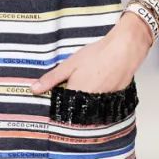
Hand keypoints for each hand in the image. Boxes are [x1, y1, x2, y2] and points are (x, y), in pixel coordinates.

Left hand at [28, 15, 151, 96]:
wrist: (124, 49)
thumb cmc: (98, 55)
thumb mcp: (69, 64)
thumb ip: (51, 78)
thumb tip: (34, 89)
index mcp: (75, 95)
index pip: (62, 107)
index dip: (59, 102)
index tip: (59, 97)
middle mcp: (89, 102)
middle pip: (76, 108)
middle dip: (72, 102)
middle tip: (77, 85)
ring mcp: (103, 102)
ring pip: (90, 106)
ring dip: (86, 100)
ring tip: (89, 82)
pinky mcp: (114, 98)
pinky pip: (103, 103)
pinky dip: (99, 96)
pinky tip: (100, 83)